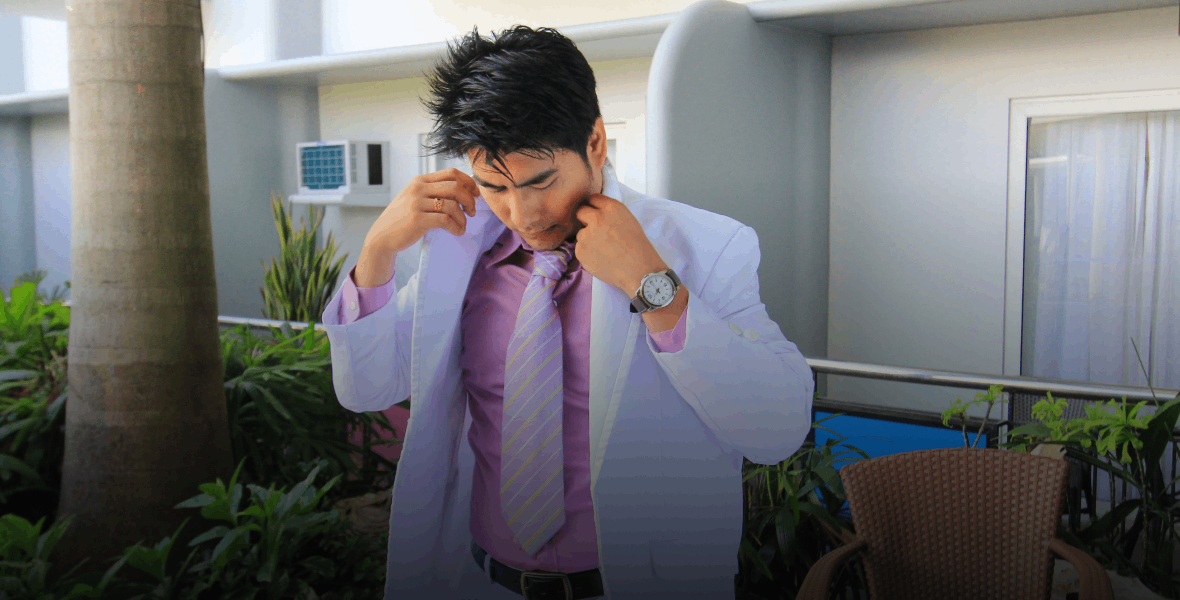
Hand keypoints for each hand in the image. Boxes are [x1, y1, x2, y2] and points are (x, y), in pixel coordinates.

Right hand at [363, 168, 478, 254]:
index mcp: (420, 180)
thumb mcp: (415, 197)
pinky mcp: (417, 219)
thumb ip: (434, 191)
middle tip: (471, 212)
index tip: (476, 194)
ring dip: (463, 217)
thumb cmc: (403, 217)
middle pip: (456, 187)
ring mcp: (417, 203)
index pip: (451, 173)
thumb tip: (464, 190)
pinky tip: (457, 232)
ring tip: (462, 225)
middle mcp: (418, 188)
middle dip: (469, 200)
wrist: (382, 235)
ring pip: (452, 205)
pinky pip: (445, 220)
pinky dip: (456, 227)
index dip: (468, 182)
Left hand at [573, 194, 666, 295]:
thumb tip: (595, 212)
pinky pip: (580, 249)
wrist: (639, 270)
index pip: (593, 198)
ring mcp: (586, 234)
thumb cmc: (638, 246)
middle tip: (595, 230)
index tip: (596, 213)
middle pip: (580, 212)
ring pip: (580, 233)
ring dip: (588, 239)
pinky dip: (587, 253)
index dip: (594, 207)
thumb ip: (610, 213)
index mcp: (611, 208)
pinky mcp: (580, 251)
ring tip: (604, 250)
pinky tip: (601, 258)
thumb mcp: (628, 219)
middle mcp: (596, 218)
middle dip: (585, 219)